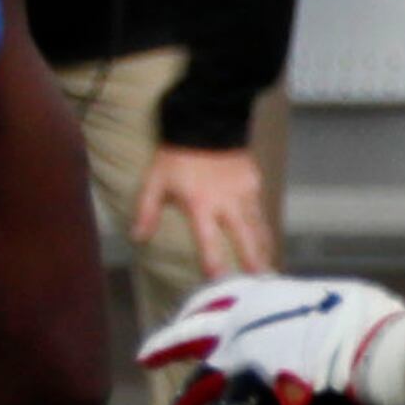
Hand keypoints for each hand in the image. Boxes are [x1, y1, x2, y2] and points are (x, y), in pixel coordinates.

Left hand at [130, 142, 271, 278]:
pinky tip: (266, 242)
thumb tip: (137, 237)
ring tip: (267, 270)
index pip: (208, 238)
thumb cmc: (176, 155)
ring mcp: (244, 193)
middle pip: (244, 237)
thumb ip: (146, 211)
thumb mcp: (155, 181)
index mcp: (200, 204)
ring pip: (257, 226)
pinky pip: (260, 211)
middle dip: (252, 260)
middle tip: (260, 281)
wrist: (206, 123)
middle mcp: (227, 202)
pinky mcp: (254, 184)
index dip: (213, 259)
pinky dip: (264, 228)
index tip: (218, 279)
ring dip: (263, 248)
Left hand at [138, 273, 404, 404]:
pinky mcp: (246, 401)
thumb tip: (313, 313)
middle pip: (193, 340)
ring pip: (200, 388)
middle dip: (168, 348)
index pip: (216, 299)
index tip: (185, 315)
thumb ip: (306, 308)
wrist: (375, 350)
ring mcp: (238, 364)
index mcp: (260, 297)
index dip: (198, 309)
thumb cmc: (370, 323)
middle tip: (148, 356)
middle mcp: (238, 327)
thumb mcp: (330, 299)